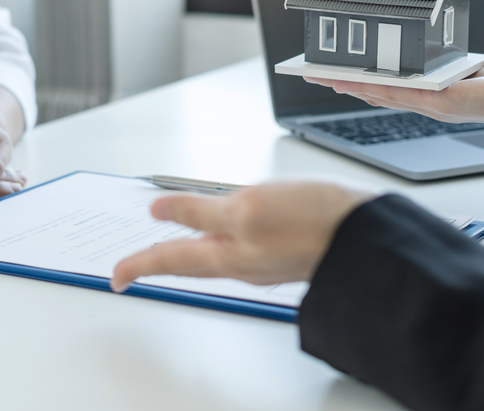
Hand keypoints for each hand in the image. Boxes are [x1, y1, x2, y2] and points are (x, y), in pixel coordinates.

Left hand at [110, 181, 374, 291]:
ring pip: (210, 257)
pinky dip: (214, 243)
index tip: (116, 276)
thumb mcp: (247, 207)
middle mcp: (240, 261)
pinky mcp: (281, 250)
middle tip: (131, 270)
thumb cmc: (314, 222)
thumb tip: (158, 210)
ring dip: (182, 254)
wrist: (367, 238)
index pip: (169, 260)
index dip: (138, 264)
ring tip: (164, 251)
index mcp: (227, 252)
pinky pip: (235, 250)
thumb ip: (199, 210)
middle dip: (155, 263)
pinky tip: (217, 233)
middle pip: (186, 263)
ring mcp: (261, 259)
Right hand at [304, 50, 483, 143]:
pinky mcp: (444, 103)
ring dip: (349, 86)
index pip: (395, 86)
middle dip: (344, 83)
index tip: (339, 71)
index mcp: (441, 91)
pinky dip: (374, 88)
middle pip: (379, 92)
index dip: (365, 79)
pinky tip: (353, 82)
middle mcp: (433, 101)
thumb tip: (452, 58)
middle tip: (313, 74)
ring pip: (382, 94)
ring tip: (321, 77)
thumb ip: (463, 65)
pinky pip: (401, 94)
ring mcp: (436, 105)